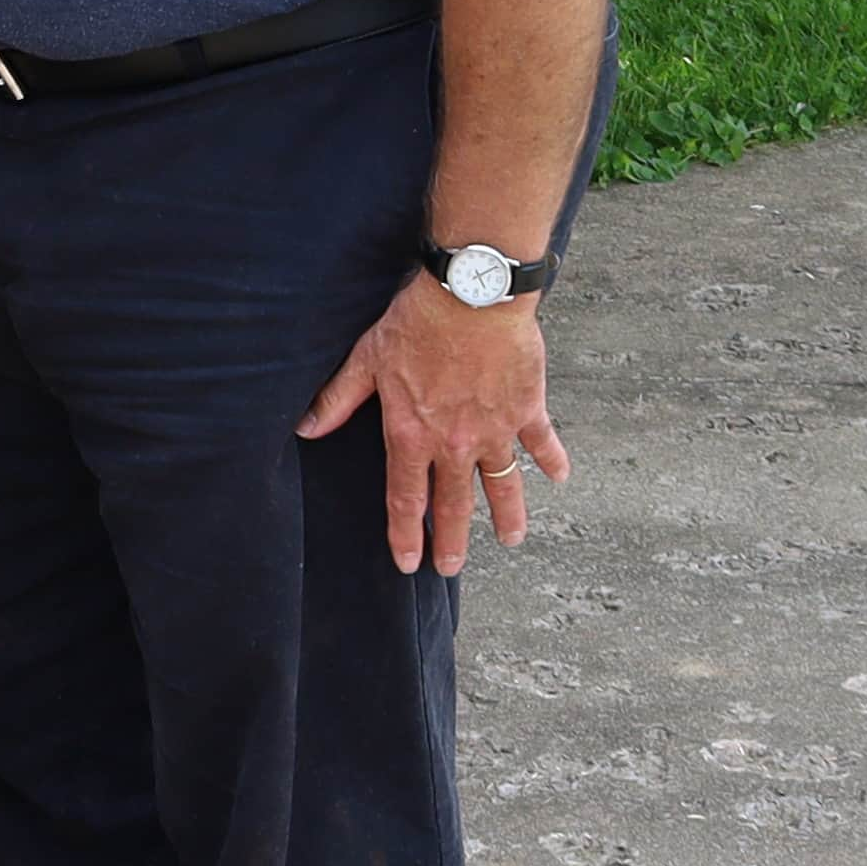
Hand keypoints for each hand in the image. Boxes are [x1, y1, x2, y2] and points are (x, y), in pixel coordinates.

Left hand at [300, 271, 565, 573]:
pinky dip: (552, 459)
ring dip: (507, 515)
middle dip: (451, 541)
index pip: (405, 498)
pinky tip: (560, 477)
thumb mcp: (366, 360)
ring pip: (502, 485)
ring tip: (510, 539)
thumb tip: (306, 429)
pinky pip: (542, 442)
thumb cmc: (415, 324)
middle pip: (453, 504)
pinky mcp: (527, 408)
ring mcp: (495, 429)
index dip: (404, 534)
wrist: (471, 297)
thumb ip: (338, 400)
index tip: (408, 563)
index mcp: (412, 434)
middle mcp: (455, 443)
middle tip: (452, 568)